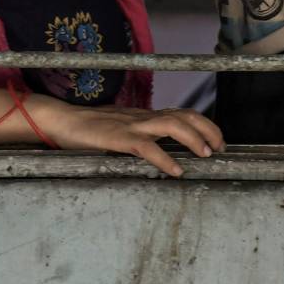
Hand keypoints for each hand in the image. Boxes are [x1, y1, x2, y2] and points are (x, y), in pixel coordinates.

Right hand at [32, 97, 224, 177]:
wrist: (63, 120)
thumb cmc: (90, 128)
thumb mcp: (122, 128)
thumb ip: (141, 134)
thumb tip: (159, 147)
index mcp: (145, 116)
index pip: (182, 113)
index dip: (205, 124)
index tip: (217, 141)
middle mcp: (143, 117)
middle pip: (184, 115)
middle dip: (208, 129)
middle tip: (219, 148)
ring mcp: (132, 126)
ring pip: (171, 125)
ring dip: (193, 139)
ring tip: (205, 154)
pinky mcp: (119, 138)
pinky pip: (147, 146)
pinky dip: (164, 158)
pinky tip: (175, 170)